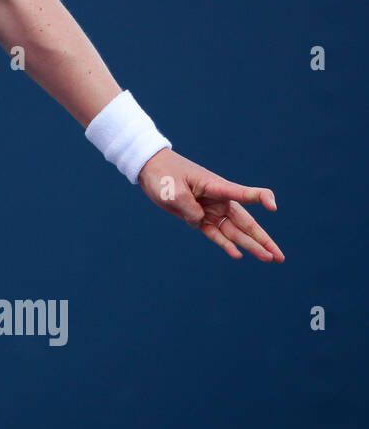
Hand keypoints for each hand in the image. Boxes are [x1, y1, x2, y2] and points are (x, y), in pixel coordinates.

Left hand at [136, 148, 283, 261]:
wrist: (150, 169)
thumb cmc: (164, 174)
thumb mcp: (175, 192)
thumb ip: (191, 210)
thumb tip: (199, 223)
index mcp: (217, 187)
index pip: (244, 193)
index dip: (260, 198)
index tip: (273, 207)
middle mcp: (219, 200)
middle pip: (246, 223)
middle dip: (263, 240)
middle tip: (279, 257)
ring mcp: (210, 209)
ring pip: (234, 232)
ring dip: (250, 246)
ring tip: (269, 259)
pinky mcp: (198, 217)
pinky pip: (215, 233)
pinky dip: (226, 244)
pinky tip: (238, 255)